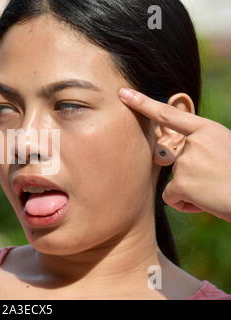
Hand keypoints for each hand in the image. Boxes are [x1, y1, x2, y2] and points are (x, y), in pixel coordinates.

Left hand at [119, 88, 230, 221]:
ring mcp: (187, 161)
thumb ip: (202, 147)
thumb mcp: (226, 149)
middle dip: (190, 174)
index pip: (168, 114)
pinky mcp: (182, 183)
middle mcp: (194, 142)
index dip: (143, 103)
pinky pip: (171, 197)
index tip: (123, 94)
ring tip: (217, 191)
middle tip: (217, 179)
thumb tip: (180, 157)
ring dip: (192, 191)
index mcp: (208, 130)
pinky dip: (186, 204)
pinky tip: (207, 202)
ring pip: (175, 181)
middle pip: (174, 160)